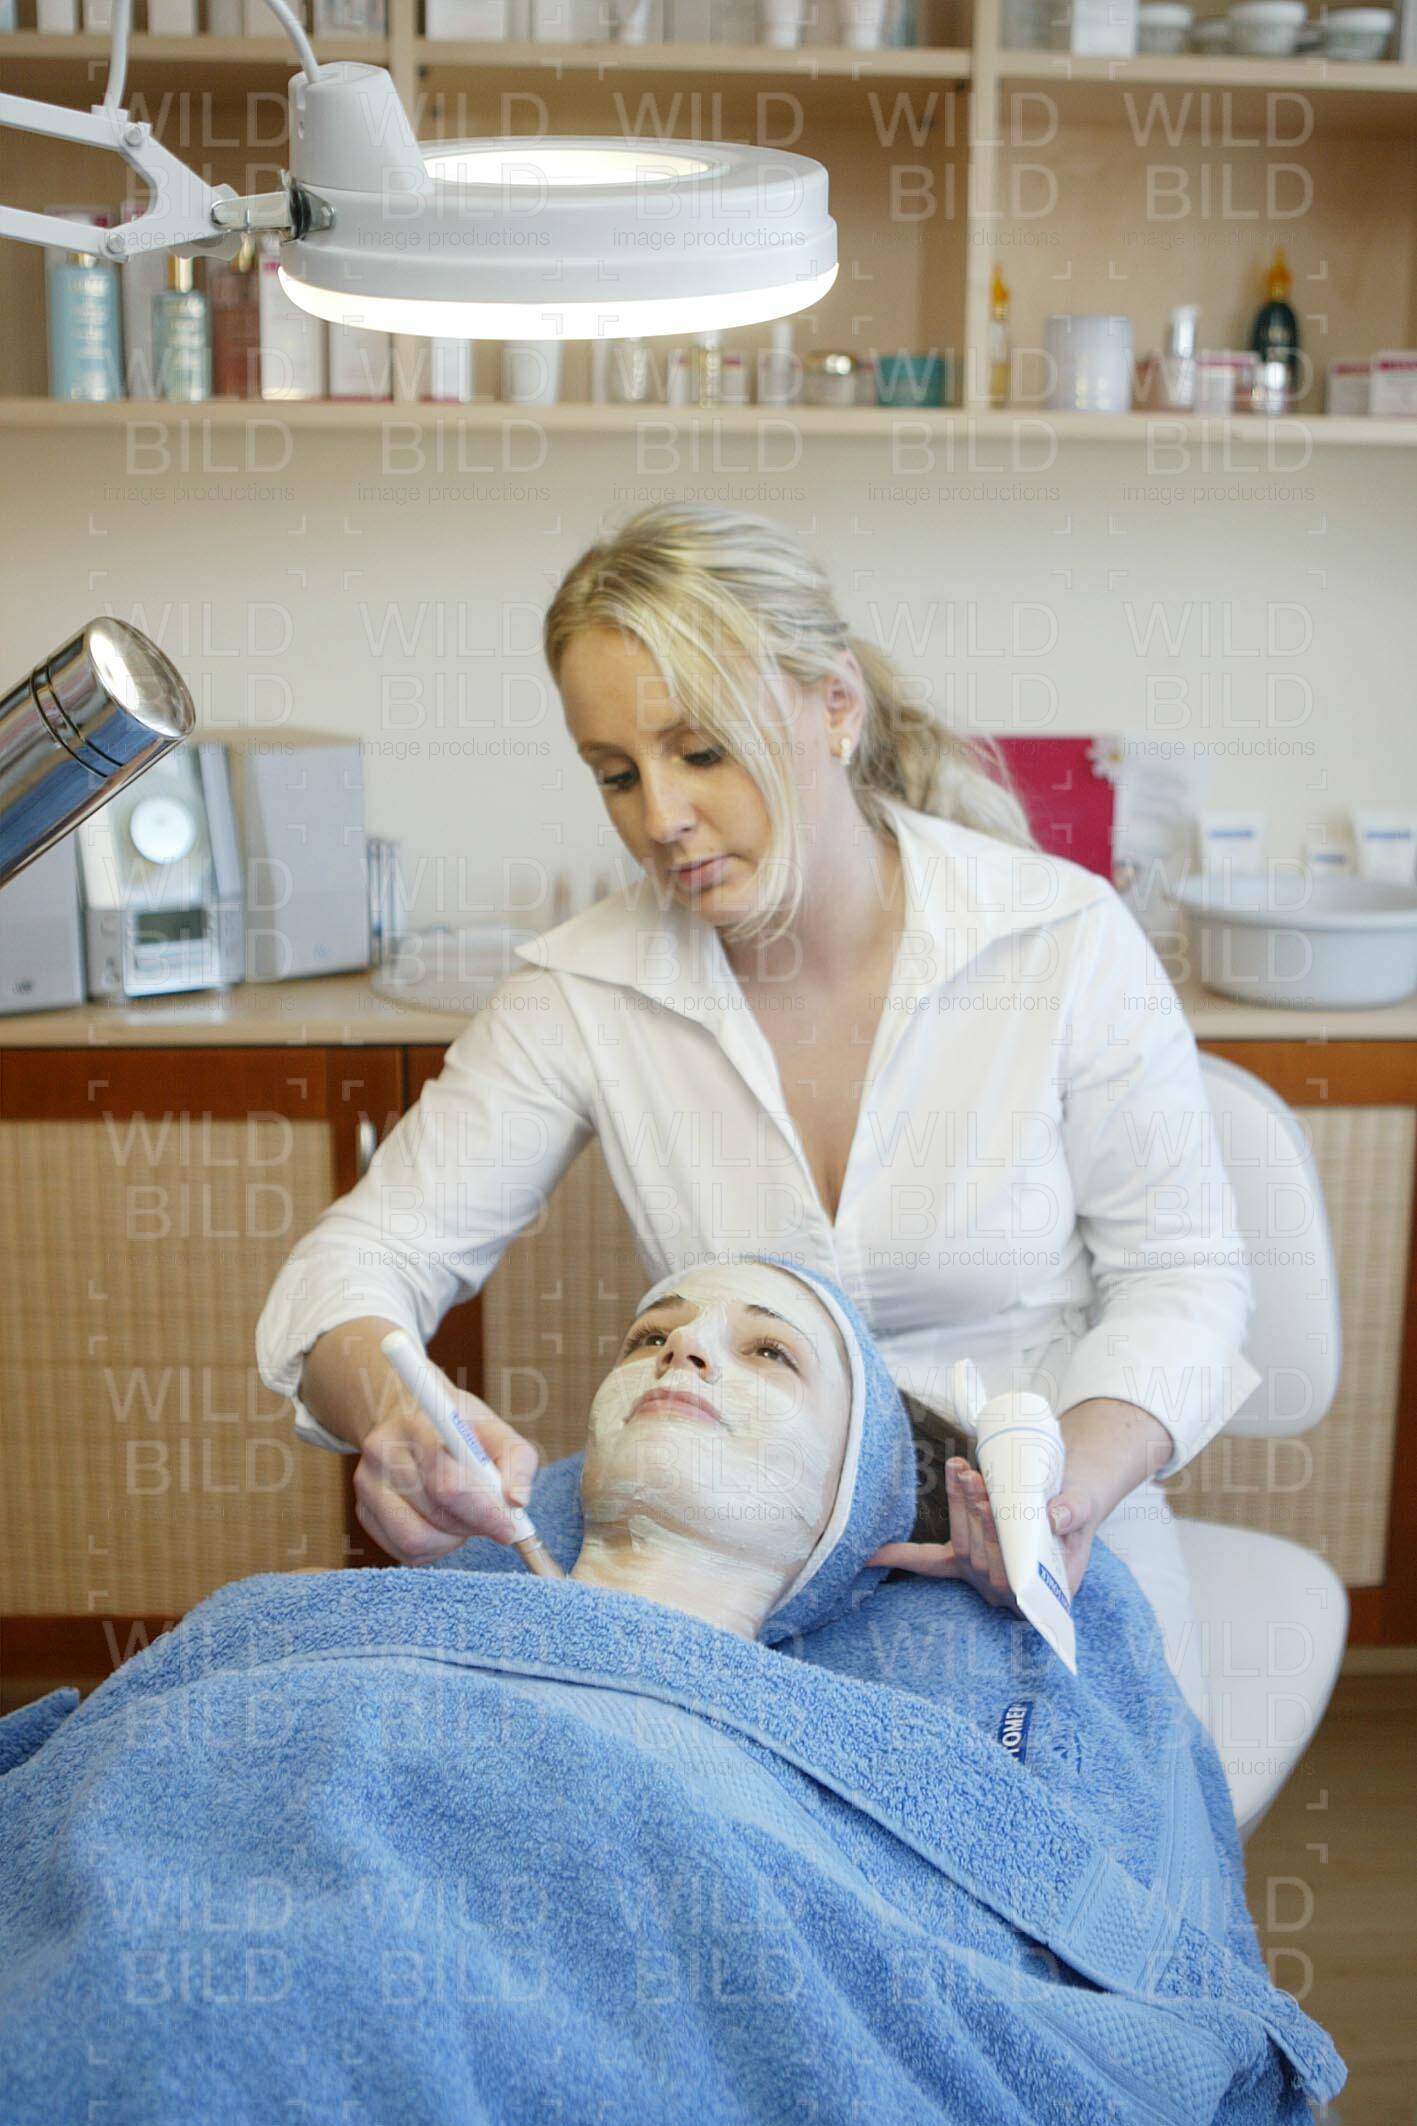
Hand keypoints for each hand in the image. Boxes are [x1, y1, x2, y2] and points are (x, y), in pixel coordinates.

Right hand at [353, 1368, 539, 1566]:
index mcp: (420, 1426)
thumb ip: (517, 1464)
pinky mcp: (363, 1510)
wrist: (410, 1417)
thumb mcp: (498, 1432)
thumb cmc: (462, 1429)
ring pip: (416, 1539)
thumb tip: (517, 1502)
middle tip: (491, 1518)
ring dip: (452, 1539)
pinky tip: (442, 1523)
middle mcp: (384, 1451)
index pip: (449, 1484)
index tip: (508, 1528)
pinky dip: (433, 1548)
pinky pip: (403, 1552)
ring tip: (464, 1517)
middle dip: (473, 1524)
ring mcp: (367, 1483)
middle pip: (436, 1515)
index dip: (483, 1512)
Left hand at [867, 1458, 1104, 1605]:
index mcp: (1042, 1590)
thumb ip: (1074, 1511)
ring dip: (958, 1508)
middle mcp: (1008, 1592)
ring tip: (960, 1470)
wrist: (1069, 1504)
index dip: (997, 1537)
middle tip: (972, 1474)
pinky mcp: (964, 1563)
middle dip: (975, 1512)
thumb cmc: (1076, 1510)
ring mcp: (984, 1579)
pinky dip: (903, 1557)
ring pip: (963, 1549)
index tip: (989, 1504)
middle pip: (985, 1557)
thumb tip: (1055, 1515)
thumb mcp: (1084, 1508)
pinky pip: (931, 1564)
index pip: (1013, 1572)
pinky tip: (873, 1553)